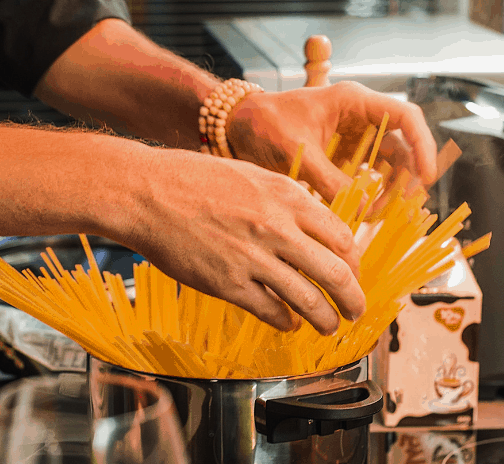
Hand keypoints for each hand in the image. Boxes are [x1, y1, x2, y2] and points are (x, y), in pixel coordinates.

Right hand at [114, 148, 362, 335]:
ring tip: (329, 326)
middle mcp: (277, 228)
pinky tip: (289, 323)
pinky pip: (271, 311)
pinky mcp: (228, 284)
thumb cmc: (194, 180)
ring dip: (326, 319)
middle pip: (337, 274)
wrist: (146, 192)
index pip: (343, 238)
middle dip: (354, 300)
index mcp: (288, 197)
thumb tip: (314, 227)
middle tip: (356, 311)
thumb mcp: (253, 176)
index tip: (354, 274)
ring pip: (309, 300)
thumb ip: (287, 202)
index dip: (355, 264)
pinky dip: (287, 322)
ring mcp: (253, 258)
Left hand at [224, 81, 437, 201]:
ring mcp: (353, 138)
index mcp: (353, 102)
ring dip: (391, 189)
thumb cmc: (263, 125)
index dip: (422, 145)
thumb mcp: (296, 152)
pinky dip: (372, 194)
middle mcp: (359, 118)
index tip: (426, 176)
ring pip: (388, 164)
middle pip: (402, 145)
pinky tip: (367, 212)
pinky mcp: (343, 157)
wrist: (235, 128)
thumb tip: (364, 208)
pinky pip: (369, 176)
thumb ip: (330, 180)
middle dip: (408, 176)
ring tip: (383, 213)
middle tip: (405, 207)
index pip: (405, 117)